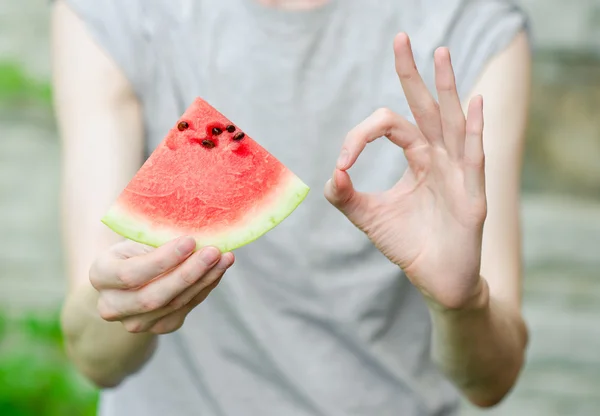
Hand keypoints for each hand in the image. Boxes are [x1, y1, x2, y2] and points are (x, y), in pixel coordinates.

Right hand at [89, 237, 233, 333]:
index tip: (190, 240)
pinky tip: (219, 269)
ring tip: (225, 257)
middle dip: (188, 273)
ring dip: (204, 279)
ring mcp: (135, 322)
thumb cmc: (138, 246)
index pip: (130, 274)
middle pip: (154, 297)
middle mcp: (112, 305)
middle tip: (213, 251)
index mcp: (100, 275)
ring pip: (174, 304)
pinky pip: (187, 307)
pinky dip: (206, 286)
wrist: (134, 274)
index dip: (163, 260)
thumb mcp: (139, 236)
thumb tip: (197, 229)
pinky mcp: (160, 327)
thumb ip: (159, 235)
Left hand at [324, 33, 486, 310]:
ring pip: (452, 123)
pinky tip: (473, 102)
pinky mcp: (472, 196)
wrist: (437, 281)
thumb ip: (346, 196)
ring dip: (446, 88)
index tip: (344, 160)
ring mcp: (459, 174)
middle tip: (400, 38)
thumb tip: (330, 172)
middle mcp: (440, 159)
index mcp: (418, 159)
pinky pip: (474, 158)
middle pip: (426, 108)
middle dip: (413, 74)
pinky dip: (474, 130)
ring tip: (441, 53)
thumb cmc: (409, 246)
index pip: (391, 126)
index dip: (362, 135)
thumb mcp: (370, 218)